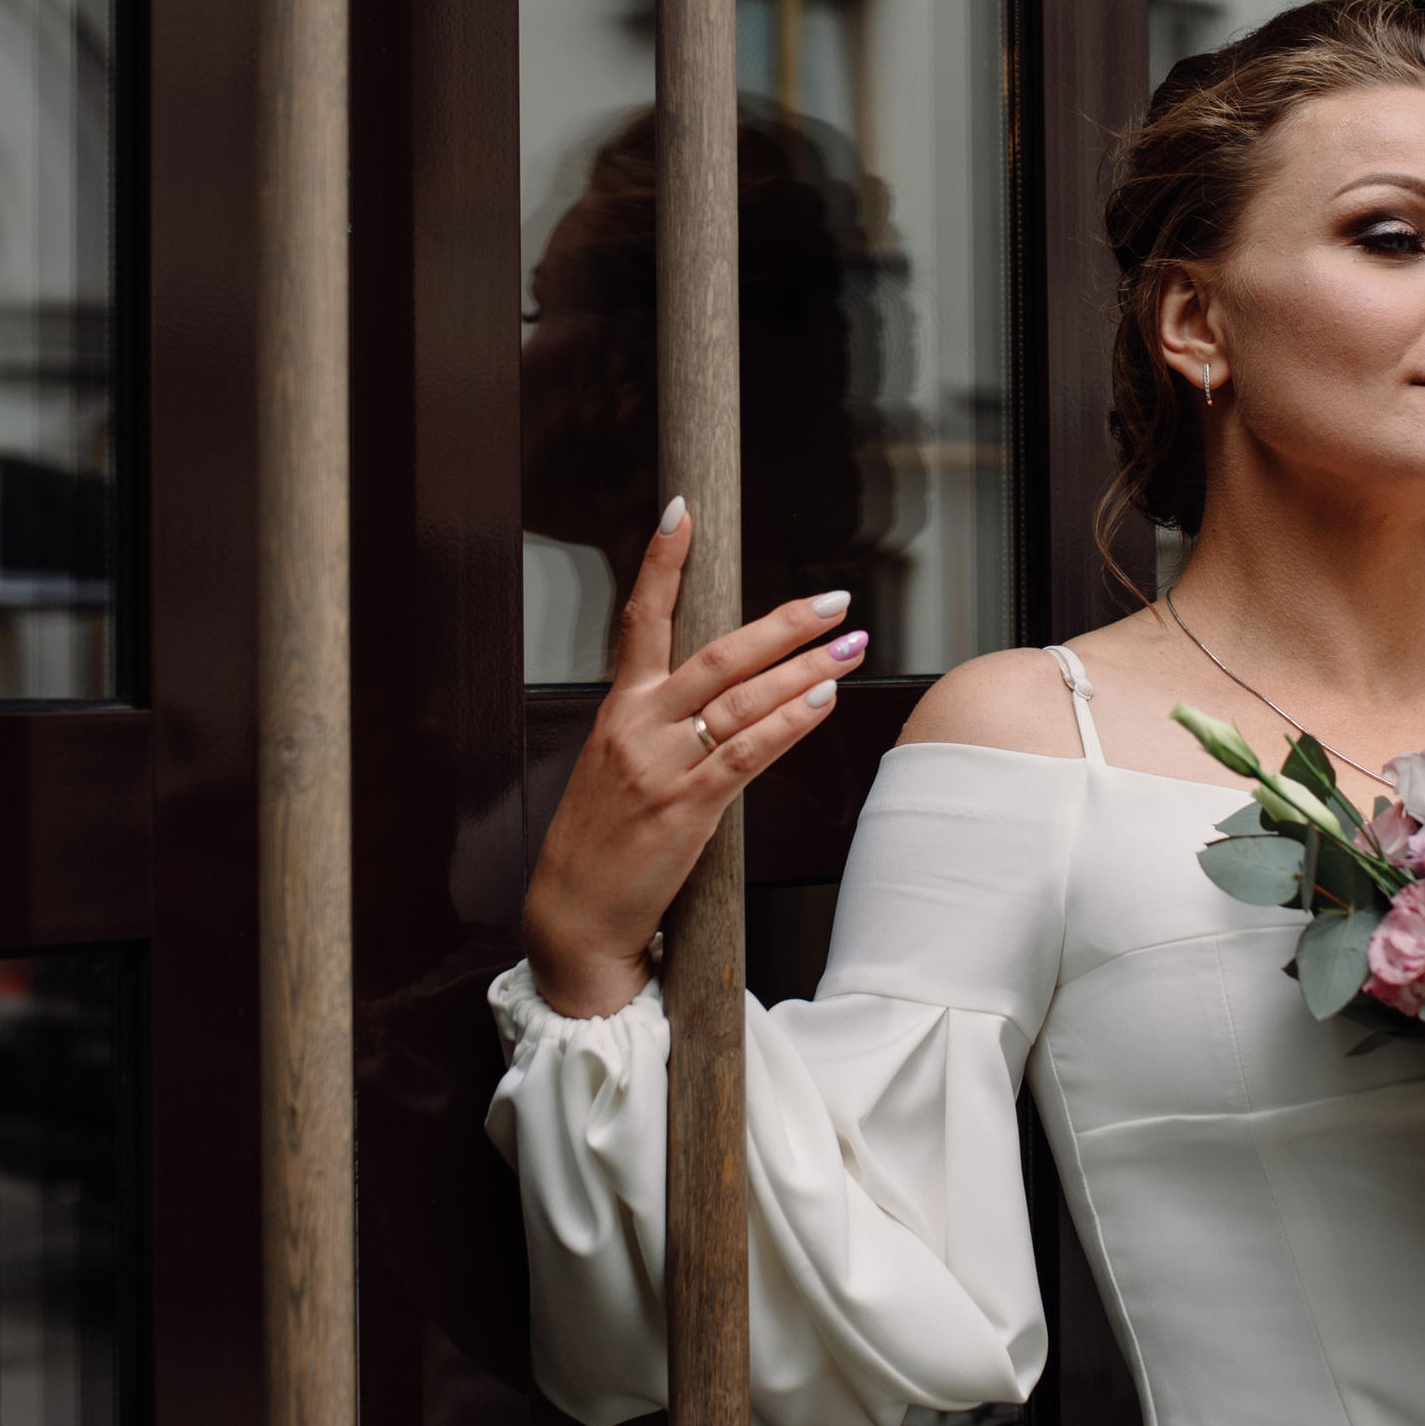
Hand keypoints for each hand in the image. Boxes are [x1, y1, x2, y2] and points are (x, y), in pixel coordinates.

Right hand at [520, 502, 867, 1018]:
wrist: (572, 914)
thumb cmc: (601, 842)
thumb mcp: (617, 767)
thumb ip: (662, 727)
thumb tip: (725, 695)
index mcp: (618, 710)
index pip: (640, 620)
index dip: (661, 563)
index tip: (681, 512)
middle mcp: (637, 727)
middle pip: (718, 654)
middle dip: (784, 622)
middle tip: (834, 599)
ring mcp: (660, 766)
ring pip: (743, 699)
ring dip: (806, 668)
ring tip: (852, 647)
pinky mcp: (685, 808)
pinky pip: (748, 753)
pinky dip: (790, 722)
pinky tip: (823, 700)